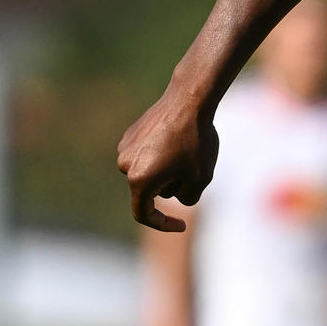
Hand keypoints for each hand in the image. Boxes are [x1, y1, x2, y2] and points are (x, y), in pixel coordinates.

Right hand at [117, 88, 219, 230]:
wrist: (189, 100)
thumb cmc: (197, 141)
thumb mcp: (201, 179)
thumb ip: (187, 199)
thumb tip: (175, 196)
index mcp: (140, 181)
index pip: (144, 214)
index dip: (163, 224)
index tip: (181, 225)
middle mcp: (125, 165)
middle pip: (151, 191)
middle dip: (173, 186)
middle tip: (194, 167)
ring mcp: (125, 148)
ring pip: (149, 173)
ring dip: (167, 170)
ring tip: (186, 149)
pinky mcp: (130, 135)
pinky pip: (147, 156)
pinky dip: (161, 155)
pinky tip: (176, 138)